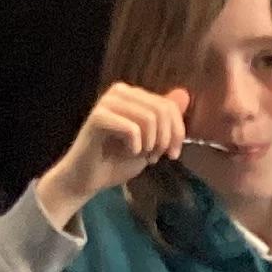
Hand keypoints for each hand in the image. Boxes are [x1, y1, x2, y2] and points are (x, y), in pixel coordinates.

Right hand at [37, 82, 190, 229]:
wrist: (87, 179)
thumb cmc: (117, 160)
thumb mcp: (151, 140)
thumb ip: (165, 119)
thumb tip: (184, 94)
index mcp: (133, 94)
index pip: (169, 105)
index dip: (177, 132)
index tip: (172, 154)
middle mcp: (120, 91)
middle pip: (161, 110)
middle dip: (164, 139)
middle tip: (155, 157)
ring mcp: (107, 102)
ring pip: (149, 118)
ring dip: (150, 144)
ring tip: (141, 155)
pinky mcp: (98, 117)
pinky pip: (132, 129)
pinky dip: (135, 146)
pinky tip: (127, 152)